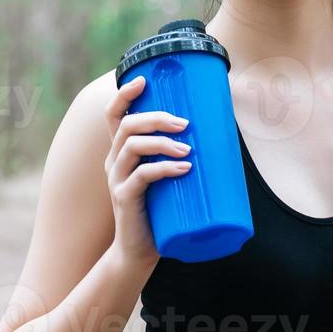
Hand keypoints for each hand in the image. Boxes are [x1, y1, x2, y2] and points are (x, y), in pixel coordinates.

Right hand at [103, 74, 192, 266]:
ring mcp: (117, 179)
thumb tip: (219, 136)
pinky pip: (142, 176)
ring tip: (187, 148)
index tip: (143, 79)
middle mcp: (114, 161)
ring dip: (162, 141)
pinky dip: (164, 168)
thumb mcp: (165, 179)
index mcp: (121, 152)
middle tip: (184, 123)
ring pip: (132, 146)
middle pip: (127, 125)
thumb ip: (179, 158)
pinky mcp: (124, 198)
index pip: (113, 115)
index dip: (124, 94)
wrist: (138, 252)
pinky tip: (183, 168)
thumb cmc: (158, 212)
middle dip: (157, 117)